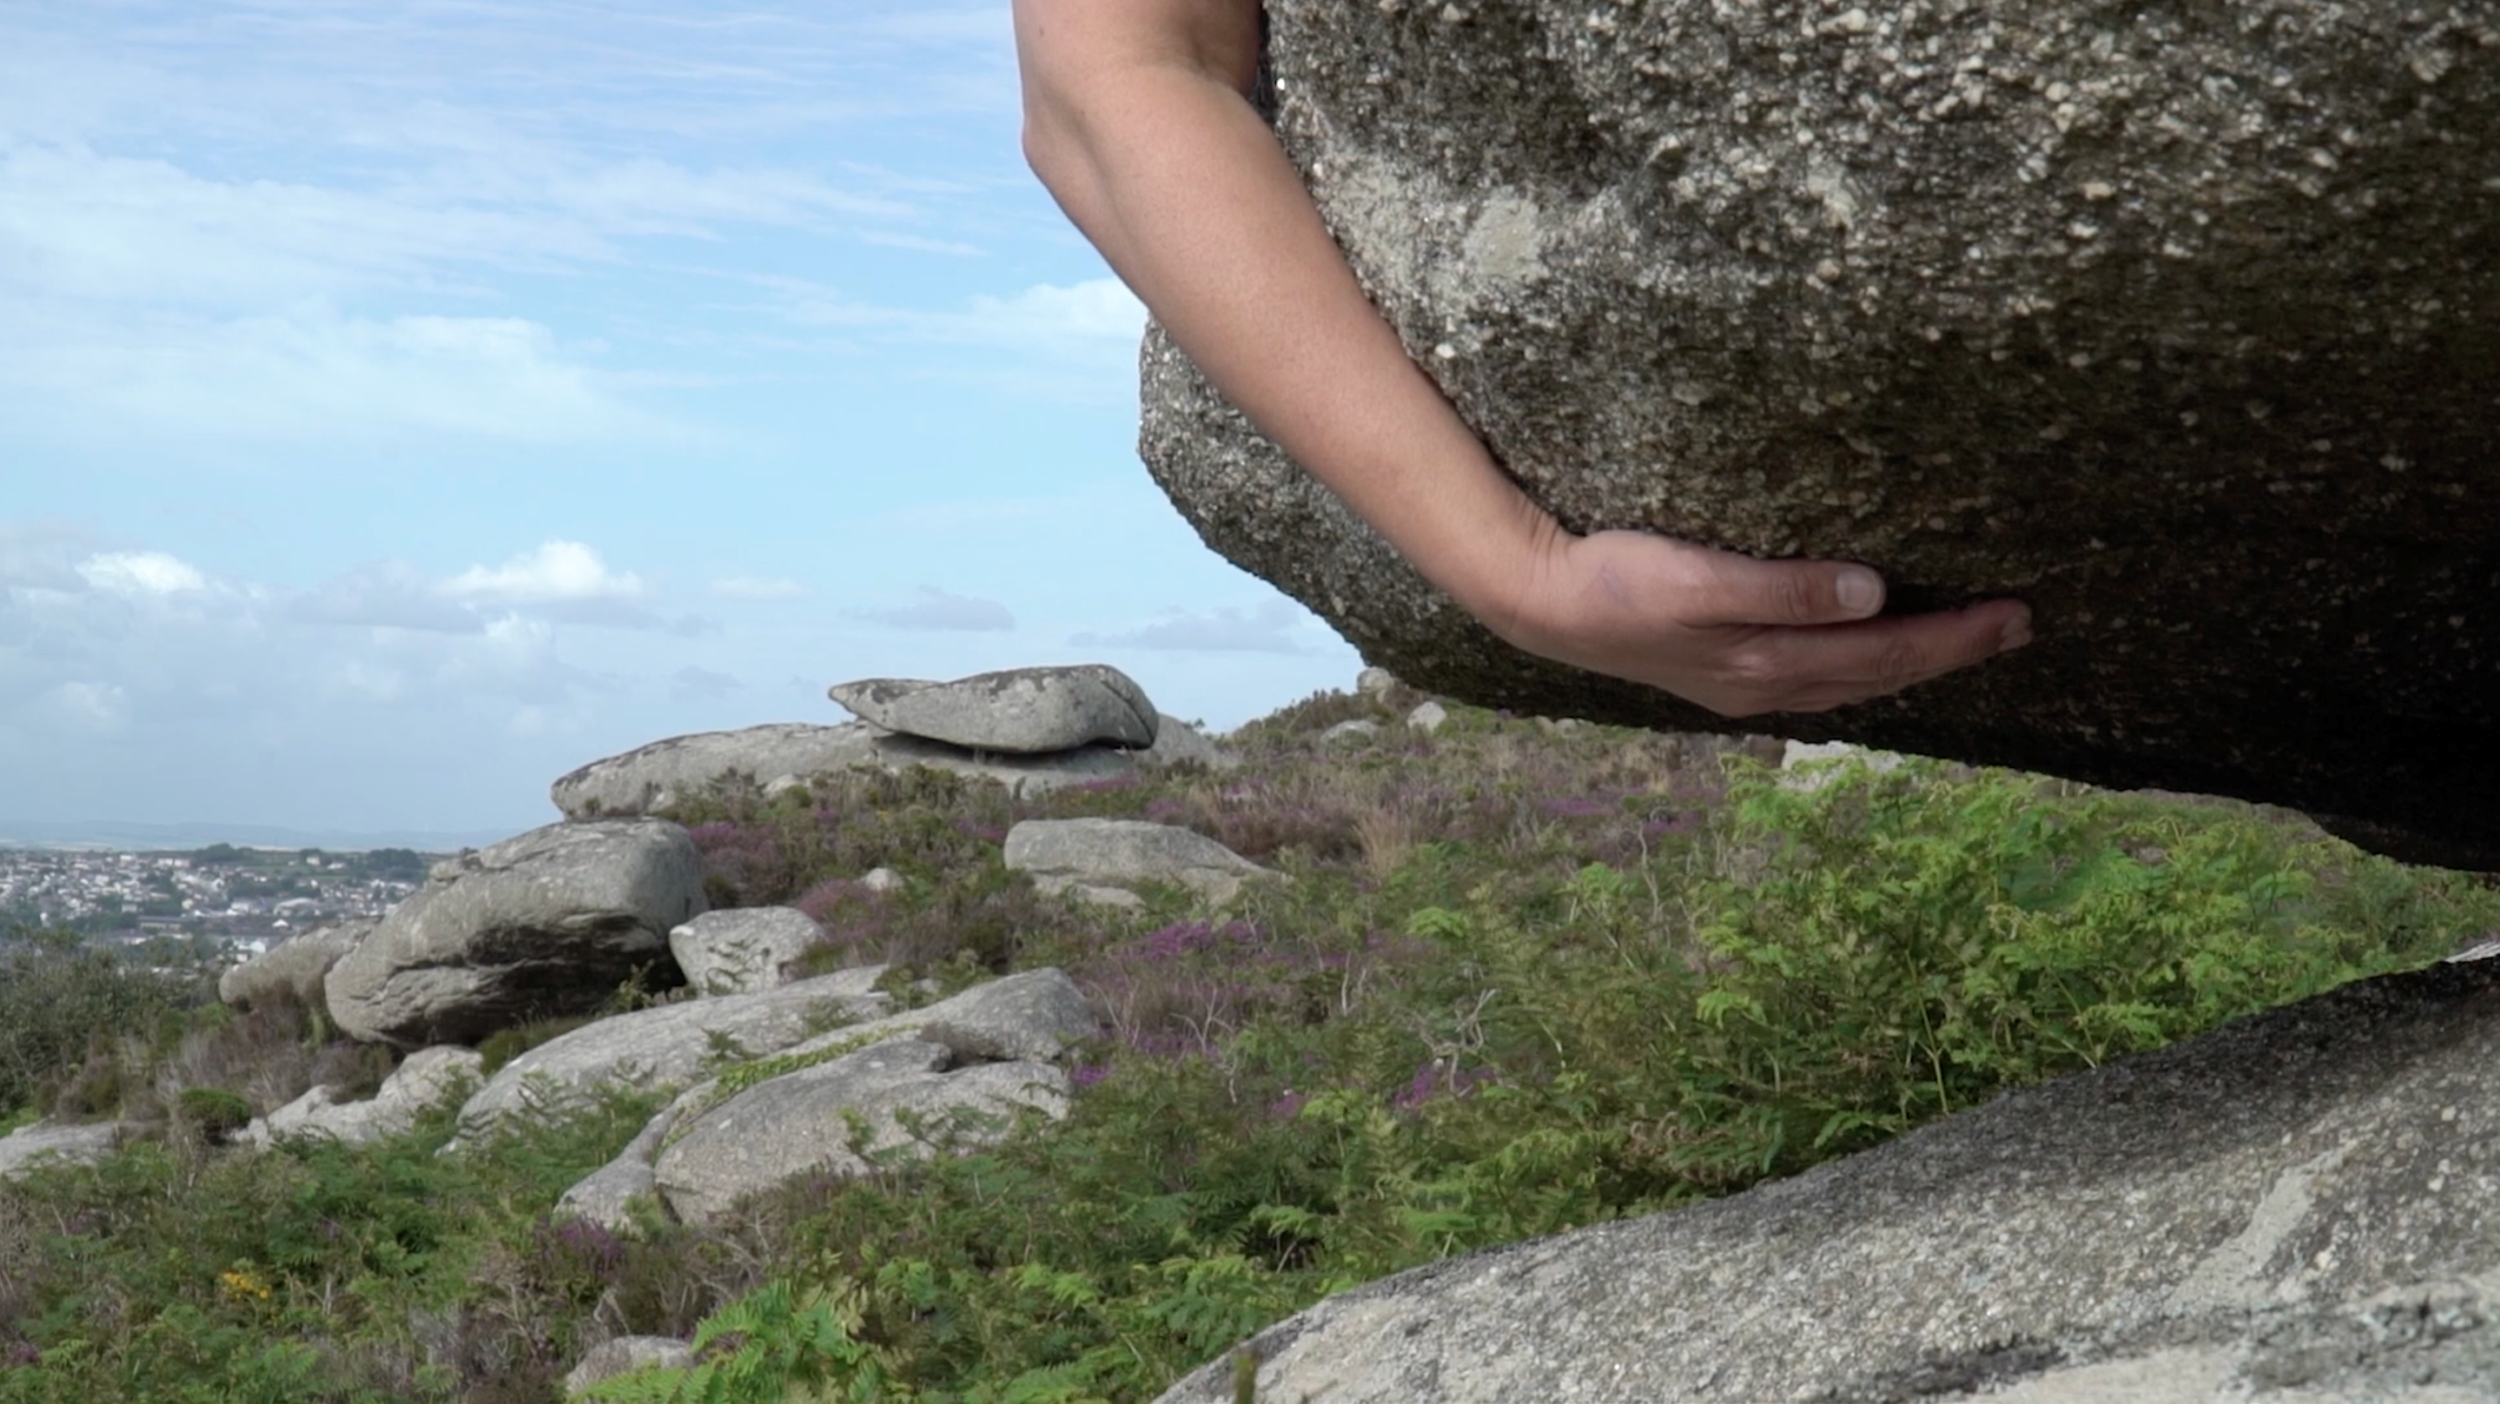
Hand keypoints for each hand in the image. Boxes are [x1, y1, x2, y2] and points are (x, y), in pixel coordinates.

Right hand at [1491, 524, 2032, 717]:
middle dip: (1952, 651)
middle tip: (2017, 623)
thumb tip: (1873, 594)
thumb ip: (1783, 588)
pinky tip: (1865, 654)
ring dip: (1910, 664)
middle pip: (1879, 674)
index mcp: (1768, 663)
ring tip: (1960, 641)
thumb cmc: (1615, 582)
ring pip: (1850, 683)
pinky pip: (1817, 679)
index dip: (1955, 637)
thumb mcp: (1697, 580)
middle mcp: (1766, 684)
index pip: (1885, 652)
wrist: (1539, 603)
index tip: (2015, 613)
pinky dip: (1860, 668)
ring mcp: (1743, 685)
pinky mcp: (1721, 671)